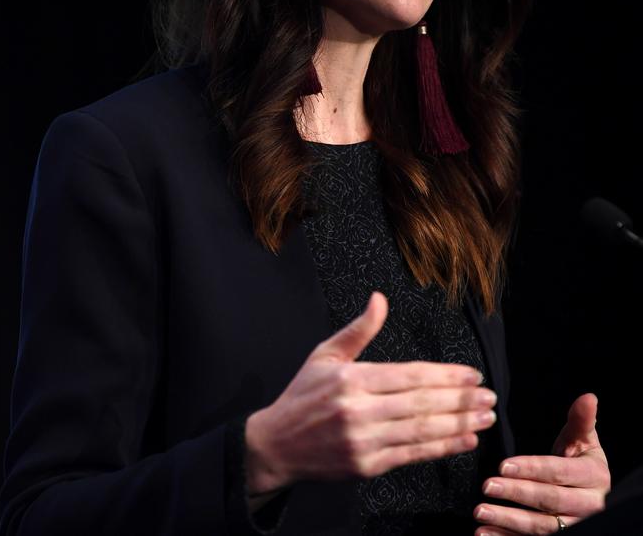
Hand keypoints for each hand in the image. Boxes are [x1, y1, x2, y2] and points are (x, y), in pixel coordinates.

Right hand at [245, 291, 496, 494]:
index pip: (409, 375)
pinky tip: (464, 440)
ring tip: (485, 417)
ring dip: (459, 424)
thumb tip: (380, 299)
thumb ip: (359, 329)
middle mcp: (358, 409)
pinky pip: (412, 455)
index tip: (472, 375)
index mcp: (351, 378)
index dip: (445, 375)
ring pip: (422, 430)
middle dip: (460, 399)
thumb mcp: (325, 354)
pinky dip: (441, 448)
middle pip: (422, 403)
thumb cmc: (303, 396)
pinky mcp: (367, 466)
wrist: (276, 445)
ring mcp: (364, 440)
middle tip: (489, 396)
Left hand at [473, 392, 610, 533]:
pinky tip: (485, 533)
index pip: (558, 472)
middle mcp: (588, 505)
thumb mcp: (581, 439)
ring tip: (481, 512)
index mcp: (594, 476)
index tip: (503, 465)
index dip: (531, 469)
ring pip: (541, 526)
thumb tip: (588, 397)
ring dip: (508, 520)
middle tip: (487, 486)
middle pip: (549, 501)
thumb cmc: (580, 458)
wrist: (590, 489)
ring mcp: (575, 525)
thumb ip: (581, 420)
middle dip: (516, 493)